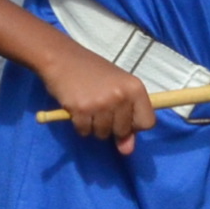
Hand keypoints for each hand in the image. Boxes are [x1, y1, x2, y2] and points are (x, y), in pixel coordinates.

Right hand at [36, 43, 154, 152]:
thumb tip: (127, 150)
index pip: (147, 122)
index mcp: (135, 88)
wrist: (62, 58)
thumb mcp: (115, 88)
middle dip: (111, 126)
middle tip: (100, 107)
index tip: (122, 117)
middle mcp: (121, 96)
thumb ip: (126, 118)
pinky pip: (84, 131)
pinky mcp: (81, 109)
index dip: (134, 124)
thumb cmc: (92, 71)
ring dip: (94, 126)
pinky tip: (77, 108)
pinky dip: (80, 125)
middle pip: (123, 131)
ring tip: (88, 106)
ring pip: (102, 133)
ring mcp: (101, 103)